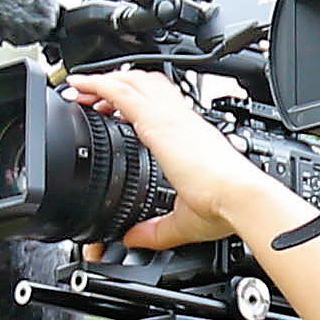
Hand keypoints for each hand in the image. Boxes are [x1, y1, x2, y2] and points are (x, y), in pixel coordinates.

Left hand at [60, 72, 270, 250]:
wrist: (238, 196)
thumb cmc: (224, 204)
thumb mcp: (181, 220)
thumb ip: (152, 230)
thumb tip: (133, 238)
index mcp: (189, 137)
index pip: (159, 105)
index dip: (136, 100)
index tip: (113, 108)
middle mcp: (180, 120)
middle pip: (144, 84)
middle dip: (116, 83)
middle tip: (91, 93)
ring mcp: (169, 117)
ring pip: (131, 82)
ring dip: (104, 80)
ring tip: (81, 86)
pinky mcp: (158, 121)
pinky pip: (121, 93)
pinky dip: (98, 86)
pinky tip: (82, 87)